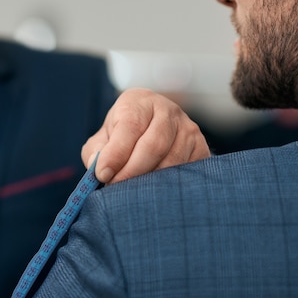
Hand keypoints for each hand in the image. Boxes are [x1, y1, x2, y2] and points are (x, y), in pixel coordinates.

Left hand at [83, 88, 210, 183]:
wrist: (152, 130)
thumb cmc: (122, 137)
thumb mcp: (103, 138)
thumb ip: (96, 151)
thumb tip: (98, 167)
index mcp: (139, 102)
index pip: (130, 127)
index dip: (115, 154)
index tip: (102, 174)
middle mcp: (168, 111)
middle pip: (154, 145)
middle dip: (132, 171)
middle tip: (115, 189)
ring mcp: (188, 129)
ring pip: (172, 161)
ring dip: (150, 183)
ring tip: (131, 194)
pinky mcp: (201, 149)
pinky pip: (187, 172)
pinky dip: (169, 186)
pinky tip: (153, 194)